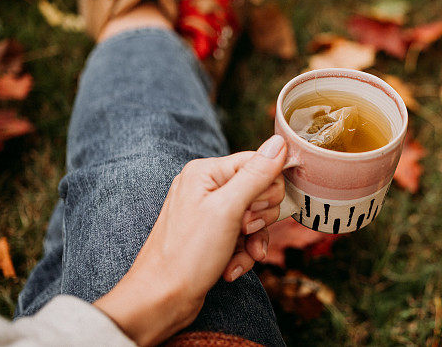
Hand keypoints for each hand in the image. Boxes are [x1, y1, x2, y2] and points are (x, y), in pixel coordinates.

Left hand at [93, 135, 286, 345]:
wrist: (161, 300)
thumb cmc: (187, 254)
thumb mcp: (228, 209)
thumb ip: (256, 174)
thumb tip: (280, 142)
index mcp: (206, 172)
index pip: (259, 163)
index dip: (267, 188)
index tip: (253, 211)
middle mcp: (206, 188)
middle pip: (261, 191)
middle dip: (259, 218)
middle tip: (241, 230)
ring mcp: (209, 214)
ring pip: (256, 219)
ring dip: (253, 241)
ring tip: (236, 256)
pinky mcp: (213, 237)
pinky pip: (245, 239)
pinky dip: (243, 255)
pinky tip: (230, 269)